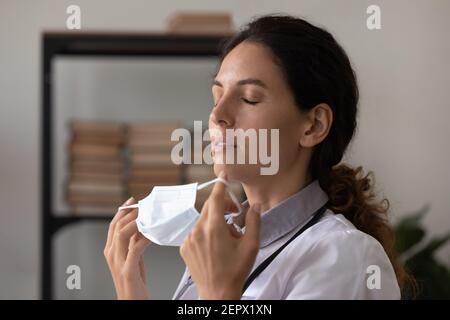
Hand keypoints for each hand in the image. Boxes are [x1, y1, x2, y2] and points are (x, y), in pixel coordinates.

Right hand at [104, 197, 151, 299]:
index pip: (113, 225)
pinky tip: (152, 234)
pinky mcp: (128, 270)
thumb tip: (142, 226)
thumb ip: (133, 243)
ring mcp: (118, 262)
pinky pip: (135, 249)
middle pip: (117, 226)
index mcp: (110, 250)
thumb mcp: (132, 258)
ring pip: (122, 234)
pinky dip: (144, 238)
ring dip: (136, 222)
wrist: (131, 302)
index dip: (122, 211)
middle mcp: (111, 254)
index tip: (132, 201)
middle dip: (130, 213)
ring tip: (147, 215)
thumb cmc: (133, 281)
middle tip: (144, 206)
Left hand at [180, 173, 260, 299]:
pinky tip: (214, 246)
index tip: (223, 174)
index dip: (220, 185)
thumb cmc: (235, 272)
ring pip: (203, 219)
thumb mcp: (251, 246)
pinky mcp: (184, 247)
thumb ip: (253, 222)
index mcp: (214, 228)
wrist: (217, 294)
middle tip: (235, 213)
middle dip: (222, 205)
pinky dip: (205, 232)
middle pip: (209, 207)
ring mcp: (189, 239)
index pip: (216, 198)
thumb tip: (255, 206)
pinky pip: (196, 231)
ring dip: (215, 221)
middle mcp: (198, 231)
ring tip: (226, 238)